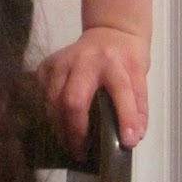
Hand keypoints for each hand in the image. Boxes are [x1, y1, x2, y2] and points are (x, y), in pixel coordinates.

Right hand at [37, 25, 148, 152]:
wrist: (110, 31)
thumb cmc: (126, 59)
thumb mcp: (140, 77)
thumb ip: (138, 106)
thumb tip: (132, 138)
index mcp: (114, 64)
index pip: (122, 93)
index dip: (126, 119)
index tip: (128, 141)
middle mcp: (85, 61)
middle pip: (73, 101)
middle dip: (75, 131)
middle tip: (80, 151)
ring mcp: (62, 61)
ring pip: (52, 101)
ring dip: (59, 126)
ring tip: (68, 143)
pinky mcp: (47, 64)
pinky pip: (41, 94)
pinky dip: (48, 112)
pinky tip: (57, 121)